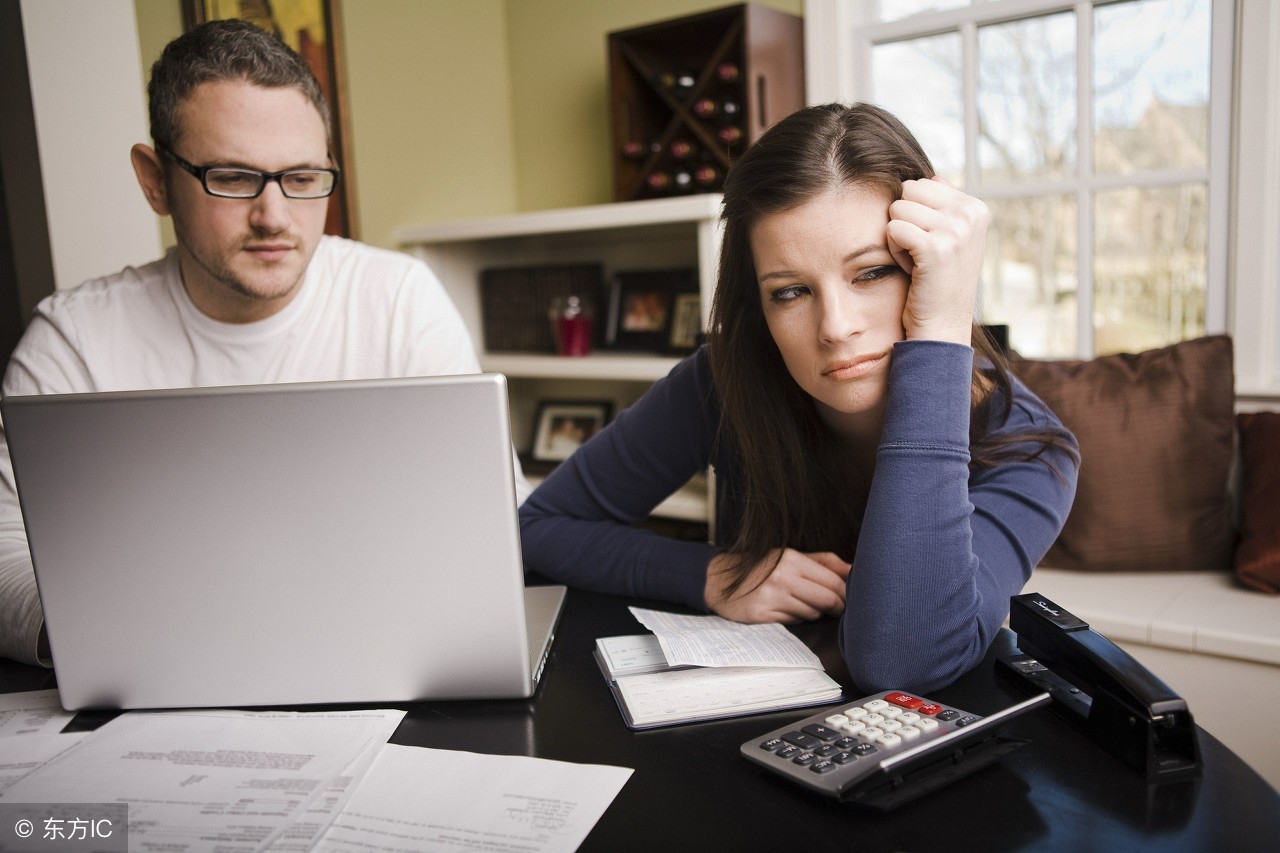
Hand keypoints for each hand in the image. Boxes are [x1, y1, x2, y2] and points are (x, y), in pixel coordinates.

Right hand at [705, 548, 850, 622]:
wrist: (720, 581)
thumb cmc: (761, 569)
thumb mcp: (790, 557)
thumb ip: (823, 562)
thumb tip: (853, 569)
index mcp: (791, 560)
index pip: (833, 582)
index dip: (846, 594)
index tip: (847, 598)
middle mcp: (782, 577)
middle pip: (827, 600)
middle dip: (837, 607)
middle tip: (836, 609)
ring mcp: (771, 597)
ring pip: (812, 614)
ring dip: (814, 613)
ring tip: (803, 605)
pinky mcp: (762, 615)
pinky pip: (794, 622)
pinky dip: (796, 619)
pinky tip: (786, 611)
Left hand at [886, 177, 987, 345]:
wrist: (942, 325)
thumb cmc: (937, 282)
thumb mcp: (951, 237)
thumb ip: (944, 205)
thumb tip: (931, 175)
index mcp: (975, 207)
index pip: (922, 183)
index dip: (916, 214)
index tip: (931, 243)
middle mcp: (970, 214)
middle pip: (907, 191)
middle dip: (904, 221)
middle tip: (920, 251)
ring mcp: (956, 230)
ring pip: (897, 209)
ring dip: (898, 238)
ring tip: (917, 261)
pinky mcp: (936, 247)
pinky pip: (892, 229)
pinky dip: (894, 250)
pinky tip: (911, 268)